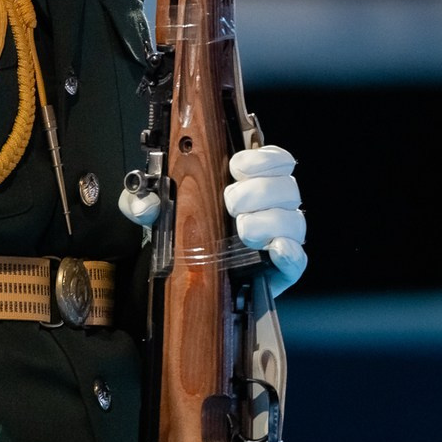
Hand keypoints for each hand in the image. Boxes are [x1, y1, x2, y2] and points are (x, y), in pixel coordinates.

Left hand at [118, 143, 308, 296]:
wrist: (190, 282)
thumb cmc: (183, 238)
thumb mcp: (157, 215)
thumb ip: (143, 202)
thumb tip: (144, 204)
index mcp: (249, 183)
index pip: (275, 158)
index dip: (262, 159)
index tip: (237, 166)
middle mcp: (270, 207)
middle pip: (287, 186)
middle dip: (259, 190)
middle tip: (232, 202)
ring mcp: (279, 238)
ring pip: (294, 220)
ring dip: (270, 221)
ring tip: (243, 230)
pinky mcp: (281, 270)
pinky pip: (298, 259)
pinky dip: (290, 252)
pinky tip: (273, 249)